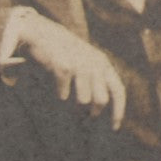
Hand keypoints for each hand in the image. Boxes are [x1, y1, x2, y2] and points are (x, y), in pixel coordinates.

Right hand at [16, 12, 125, 128]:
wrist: (42, 33)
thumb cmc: (64, 53)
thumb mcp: (85, 63)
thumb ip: (95, 82)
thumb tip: (97, 111)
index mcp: (103, 64)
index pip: (118, 91)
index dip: (118, 110)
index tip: (115, 127)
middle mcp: (95, 64)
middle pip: (101, 101)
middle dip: (93, 112)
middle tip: (84, 117)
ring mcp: (80, 65)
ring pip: (84, 101)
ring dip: (76, 105)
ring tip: (68, 99)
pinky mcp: (64, 67)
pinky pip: (64, 94)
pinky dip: (61, 95)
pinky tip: (58, 90)